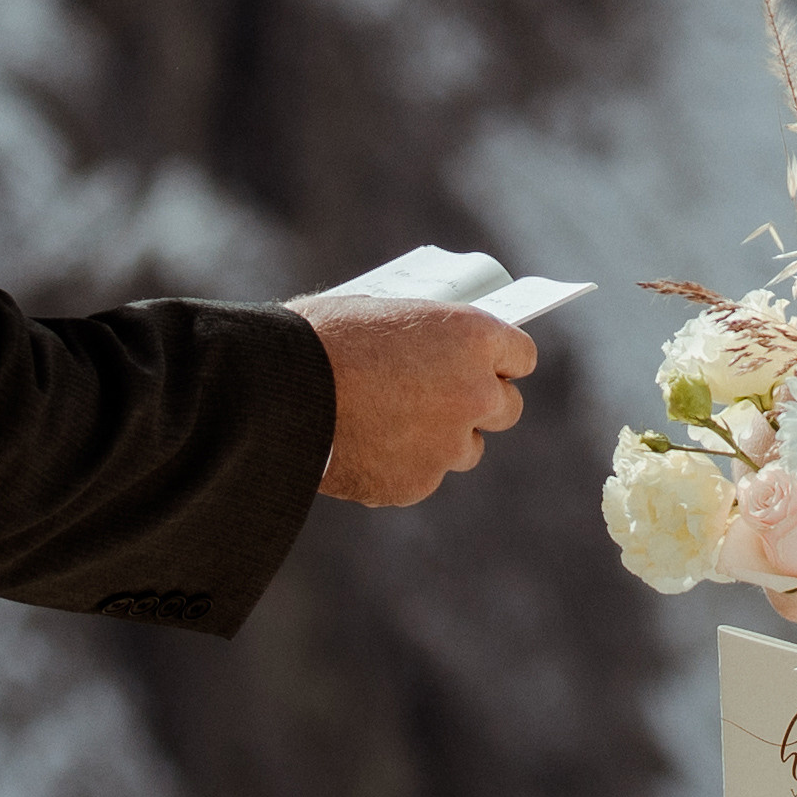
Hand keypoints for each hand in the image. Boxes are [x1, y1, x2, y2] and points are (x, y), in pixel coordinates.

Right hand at [291, 294, 535, 506]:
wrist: (276, 391)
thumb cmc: (319, 338)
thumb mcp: (379, 313)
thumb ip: (420, 338)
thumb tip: (426, 350)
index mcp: (472, 337)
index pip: (520, 356)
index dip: (500, 361)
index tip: (486, 366)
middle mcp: (475, 392)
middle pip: (507, 408)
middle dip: (481, 404)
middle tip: (446, 399)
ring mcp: (449, 444)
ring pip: (466, 449)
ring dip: (444, 440)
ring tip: (394, 426)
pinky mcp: (418, 483)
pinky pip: (422, 476)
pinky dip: (400, 467)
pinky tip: (363, 449)